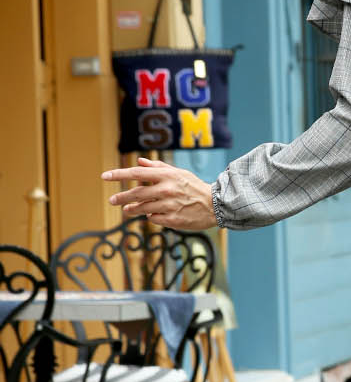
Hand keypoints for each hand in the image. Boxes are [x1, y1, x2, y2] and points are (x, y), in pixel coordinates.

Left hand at [102, 157, 216, 230]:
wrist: (215, 205)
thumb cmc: (194, 187)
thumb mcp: (178, 173)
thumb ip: (158, 168)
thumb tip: (139, 162)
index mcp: (166, 176)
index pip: (137, 173)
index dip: (119, 175)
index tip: (105, 177)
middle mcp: (166, 190)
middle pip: (135, 194)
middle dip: (121, 197)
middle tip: (112, 200)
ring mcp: (169, 206)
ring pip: (142, 208)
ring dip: (132, 209)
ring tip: (127, 210)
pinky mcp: (172, 220)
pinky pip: (153, 218)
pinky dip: (150, 216)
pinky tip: (151, 214)